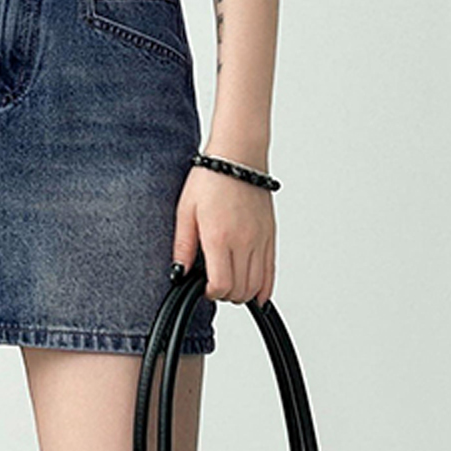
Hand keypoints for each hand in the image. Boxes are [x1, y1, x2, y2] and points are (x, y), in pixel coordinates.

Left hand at [171, 161, 276, 306]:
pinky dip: (265, 287)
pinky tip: (258, 294)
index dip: (210, 293)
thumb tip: (179, 273)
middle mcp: (244, 241)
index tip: (203, 288)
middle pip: (240, 289)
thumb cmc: (211, 178)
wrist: (238, 156)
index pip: (221, 285)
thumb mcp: (186, 211)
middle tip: (214, 286)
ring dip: (243, 293)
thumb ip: (183, 246)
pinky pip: (271, 271)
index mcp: (220, 237)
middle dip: (226, 295)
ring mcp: (260, 239)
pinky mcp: (270, 235)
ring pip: (257, 285)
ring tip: (230, 285)